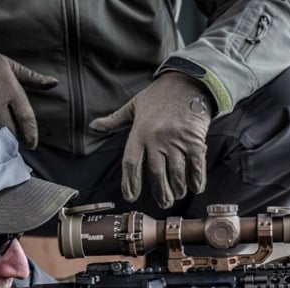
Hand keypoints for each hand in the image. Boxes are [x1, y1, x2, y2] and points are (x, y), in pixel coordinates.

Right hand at [0, 43, 57, 148]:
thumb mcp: (12, 66)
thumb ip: (33, 78)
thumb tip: (55, 83)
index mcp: (11, 88)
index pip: (26, 117)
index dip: (30, 134)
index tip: (32, 145)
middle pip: (9, 128)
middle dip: (13, 140)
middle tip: (15, 146)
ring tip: (0, 145)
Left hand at [89, 72, 212, 208]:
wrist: (188, 82)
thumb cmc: (159, 96)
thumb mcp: (133, 106)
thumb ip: (114, 120)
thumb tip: (93, 126)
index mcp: (140, 132)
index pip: (131, 164)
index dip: (130, 183)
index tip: (131, 196)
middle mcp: (157, 139)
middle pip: (156, 174)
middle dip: (159, 193)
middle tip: (162, 203)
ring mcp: (177, 141)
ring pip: (176, 174)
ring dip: (177, 190)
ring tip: (176, 196)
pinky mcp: (195, 141)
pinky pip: (196, 167)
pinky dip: (196, 180)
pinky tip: (195, 188)